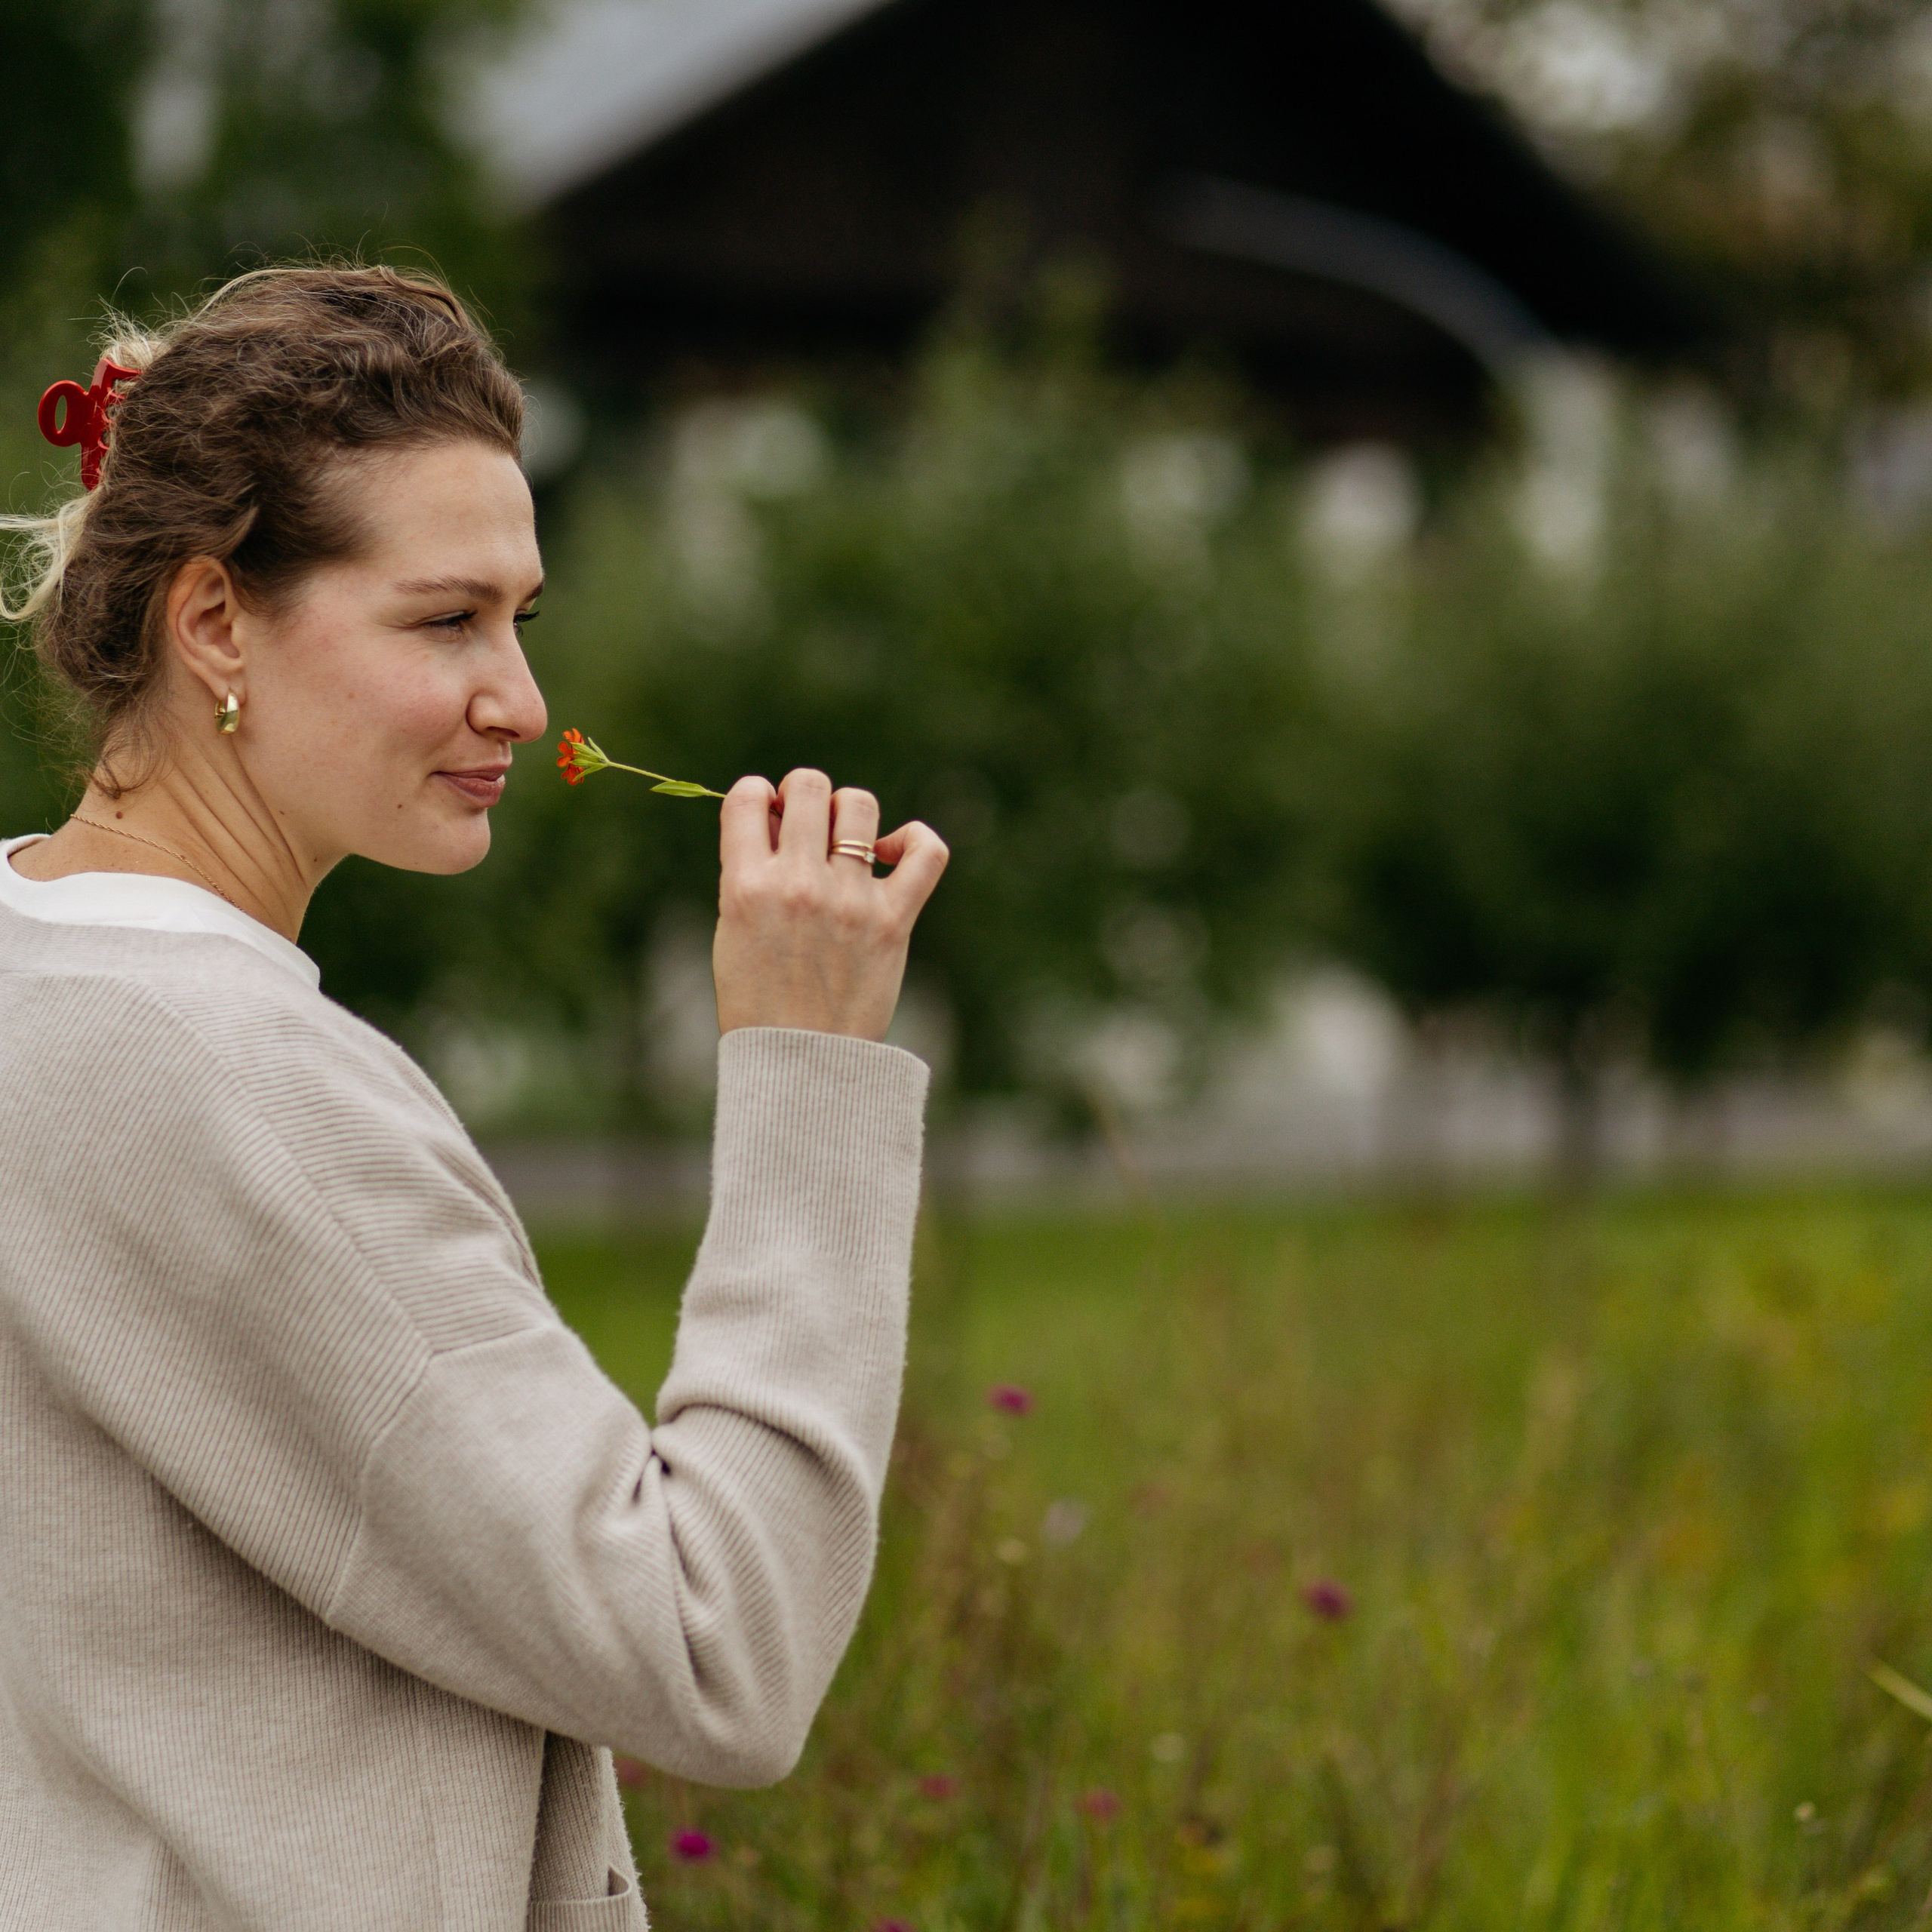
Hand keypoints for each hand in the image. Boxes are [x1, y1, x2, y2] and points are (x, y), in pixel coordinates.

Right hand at [712, 768, 948, 1040]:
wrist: (800, 1064)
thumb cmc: (760, 1001)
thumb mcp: (732, 931)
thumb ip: (749, 873)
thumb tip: (775, 817)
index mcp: (745, 886)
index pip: (747, 796)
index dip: (758, 794)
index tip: (767, 815)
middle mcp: (797, 885)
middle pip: (809, 786)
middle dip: (805, 795)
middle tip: (807, 828)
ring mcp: (848, 900)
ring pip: (858, 806)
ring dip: (849, 814)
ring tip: (846, 843)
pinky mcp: (892, 921)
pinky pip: (925, 852)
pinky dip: (915, 839)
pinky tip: (893, 853)